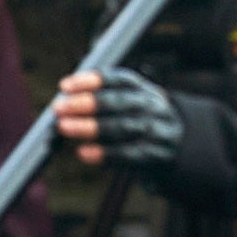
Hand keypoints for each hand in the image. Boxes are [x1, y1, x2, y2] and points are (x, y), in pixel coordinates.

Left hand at [56, 67, 182, 176]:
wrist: (177, 148)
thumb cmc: (140, 123)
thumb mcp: (130, 104)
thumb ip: (102, 100)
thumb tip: (64, 102)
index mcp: (144, 90)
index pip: (119, 79)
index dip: (91, 81)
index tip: (65, 86)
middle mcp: (153, 107)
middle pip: (119, 102)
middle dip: (86, 103)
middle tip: (60, 108)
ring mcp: (157, 131)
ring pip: (123, 127)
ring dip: (90, 127)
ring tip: (64, 127)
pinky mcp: (155, 156)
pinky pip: (128, 155)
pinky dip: (104, 154)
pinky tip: (83, 152)